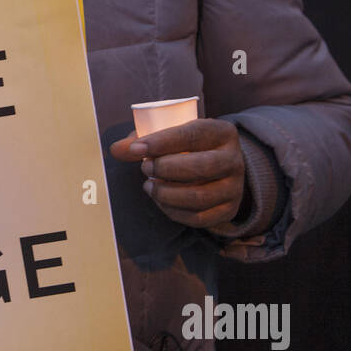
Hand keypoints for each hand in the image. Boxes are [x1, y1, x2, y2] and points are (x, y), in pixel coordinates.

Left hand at [110, 118, 245, 228]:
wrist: (220, 169)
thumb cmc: (188, 148)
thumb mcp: (172, 136)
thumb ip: (143, 140)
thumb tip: (116, 150)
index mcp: (222, 132)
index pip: (193, 134)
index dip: (163, 141)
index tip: (137, 148)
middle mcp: (234, 159)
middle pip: (200, 167)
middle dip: (164, 169)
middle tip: (145, 168)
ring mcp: (234, 187)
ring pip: (198, 196)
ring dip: (166, 193)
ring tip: (149, 186)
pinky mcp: (228, 210)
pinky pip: (198, 218)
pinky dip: (172, 211)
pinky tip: (160, 201)